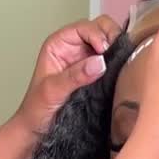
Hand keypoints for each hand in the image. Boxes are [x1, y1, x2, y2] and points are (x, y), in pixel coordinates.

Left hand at [16, 14, 121, 135]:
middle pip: (100, 30)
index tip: (104, 50)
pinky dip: (119, 65)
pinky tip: (122, 73)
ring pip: (109, 46)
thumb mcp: (52, 91)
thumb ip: (74, 76)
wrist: (36, 132)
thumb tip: (100, 62)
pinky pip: (111, 65)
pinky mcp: (95, 77)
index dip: (98, 34)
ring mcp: (86, 63)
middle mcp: (74, 49)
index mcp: (59, 44)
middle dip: (111, 37)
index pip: (84, 27)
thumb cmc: (36, 110)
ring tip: (122, 63)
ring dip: (117, 51)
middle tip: (118, 54)